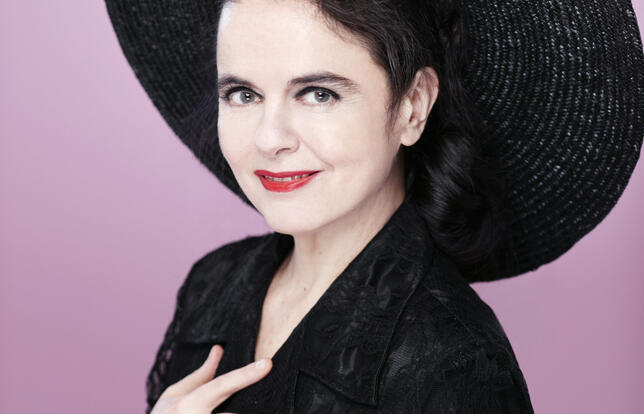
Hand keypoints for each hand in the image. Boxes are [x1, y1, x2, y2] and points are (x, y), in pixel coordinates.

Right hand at [150, 344, 271, 413]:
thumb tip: (219, 349)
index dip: (246, 374)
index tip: (267, 364)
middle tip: (239, 392)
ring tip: (221, 409)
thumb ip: (201, 375)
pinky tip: (220, 411)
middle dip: (239, 406)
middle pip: (234, 411)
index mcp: (187, 405)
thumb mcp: (175, 395)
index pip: (222, 385)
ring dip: (230, 412)